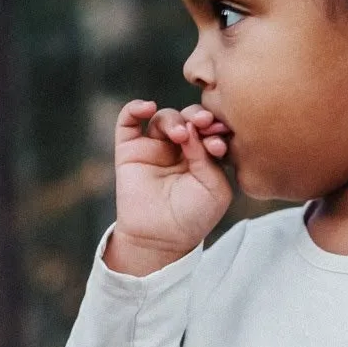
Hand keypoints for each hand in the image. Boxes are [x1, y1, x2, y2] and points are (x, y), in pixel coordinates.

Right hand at [105, 100, 232, 275]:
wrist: (161, 238)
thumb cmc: (193, 216)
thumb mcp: (213, 187)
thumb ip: (207, 156)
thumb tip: (191, 128)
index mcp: (206, 155)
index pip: (212, 129)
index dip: (216, 128)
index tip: (219, 140)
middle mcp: (181, 148)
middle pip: (189, 117)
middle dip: (197, 116)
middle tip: (203, 123)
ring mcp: (155, 147)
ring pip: (164, 117)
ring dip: (174, 119)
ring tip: (180, 134)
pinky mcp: (131, 150)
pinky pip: (129, 120)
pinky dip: (135, 108)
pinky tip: (147, 108)